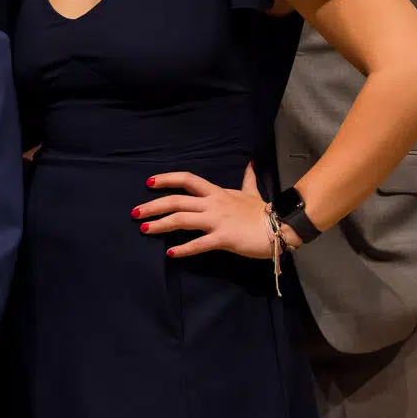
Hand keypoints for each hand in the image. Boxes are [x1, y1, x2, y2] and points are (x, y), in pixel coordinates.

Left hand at [134, 165, 270, 260]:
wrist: (281, 225)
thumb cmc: (263, 211)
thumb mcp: (251, 191)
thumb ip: (247, 179)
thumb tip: (250, 163)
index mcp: (216, 193)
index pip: (187, 180)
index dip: (167, 179)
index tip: (150, 182)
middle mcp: (213, 204)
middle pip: (177, 200)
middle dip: (153, 205)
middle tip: (135, 213)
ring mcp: (217, 221)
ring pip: (182, 219)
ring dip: (161, 224)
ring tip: (145, 229)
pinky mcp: (223, 238)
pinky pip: (199, 243)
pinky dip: (183, 249)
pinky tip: (171, 253)